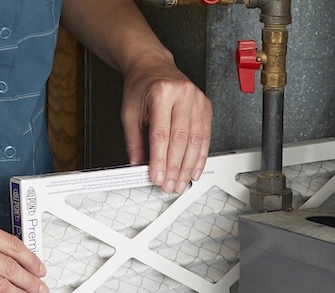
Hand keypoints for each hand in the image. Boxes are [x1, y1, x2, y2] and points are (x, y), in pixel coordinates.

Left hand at [121, 58, 211, 193]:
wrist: (152, 65)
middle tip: (170, 184)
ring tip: (182, 182)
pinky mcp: (206, 106)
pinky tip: (195, 169)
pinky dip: (200, 156)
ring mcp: (197, 99)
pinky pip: (206, 136)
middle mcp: (183, 94)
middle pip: (181, 139)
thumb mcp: (129, 111)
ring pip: (196, 140)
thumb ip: (133, 140)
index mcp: (161, 92)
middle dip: (176, 167)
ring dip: (189, 166)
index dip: (160, 160)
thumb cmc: (141, 86)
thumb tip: (138, 165)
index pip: (161, 134)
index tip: (157, 177)